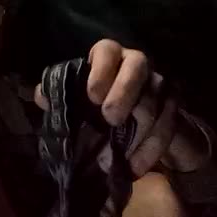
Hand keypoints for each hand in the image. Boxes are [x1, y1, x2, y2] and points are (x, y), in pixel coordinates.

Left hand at [35, 40, 205, 177]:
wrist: (142, 125)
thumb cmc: (102, 106)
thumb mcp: (78, 102)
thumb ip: (60, 97)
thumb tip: (40, 96)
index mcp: (110, 57)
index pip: (106, 49)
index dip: (100, 69)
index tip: (92, 96)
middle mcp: (137, 62)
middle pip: (138, 65)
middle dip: (124, 91)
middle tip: (109, 119)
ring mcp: (160, 82)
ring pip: (154, 99)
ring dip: (137, 130)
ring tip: (116, 156)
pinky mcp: (175, 106)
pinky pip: (168, 126)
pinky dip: (150, 150)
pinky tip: (134, 167)